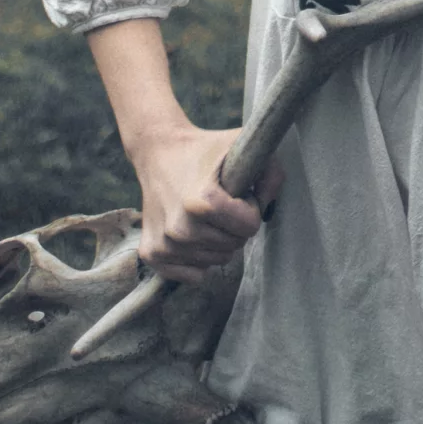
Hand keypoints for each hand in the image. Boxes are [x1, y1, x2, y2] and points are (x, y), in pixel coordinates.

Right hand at [126, 120, 284, 283]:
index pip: (250, 226)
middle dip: (234, 226)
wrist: (158, 153)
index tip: (237, 193)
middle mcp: (180, 228)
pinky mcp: (151, 254)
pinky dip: (199, 259)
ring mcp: (165, 244)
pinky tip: (191, 233)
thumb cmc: (204, 150)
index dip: (250, 207)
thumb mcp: (240, 148)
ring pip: (216, 260)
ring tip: (204, 215)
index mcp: (202, 203)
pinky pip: (194, 275)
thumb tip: (271, 205)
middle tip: (220, 203)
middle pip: (234, 246)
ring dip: (217, 241)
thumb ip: (269, 171)